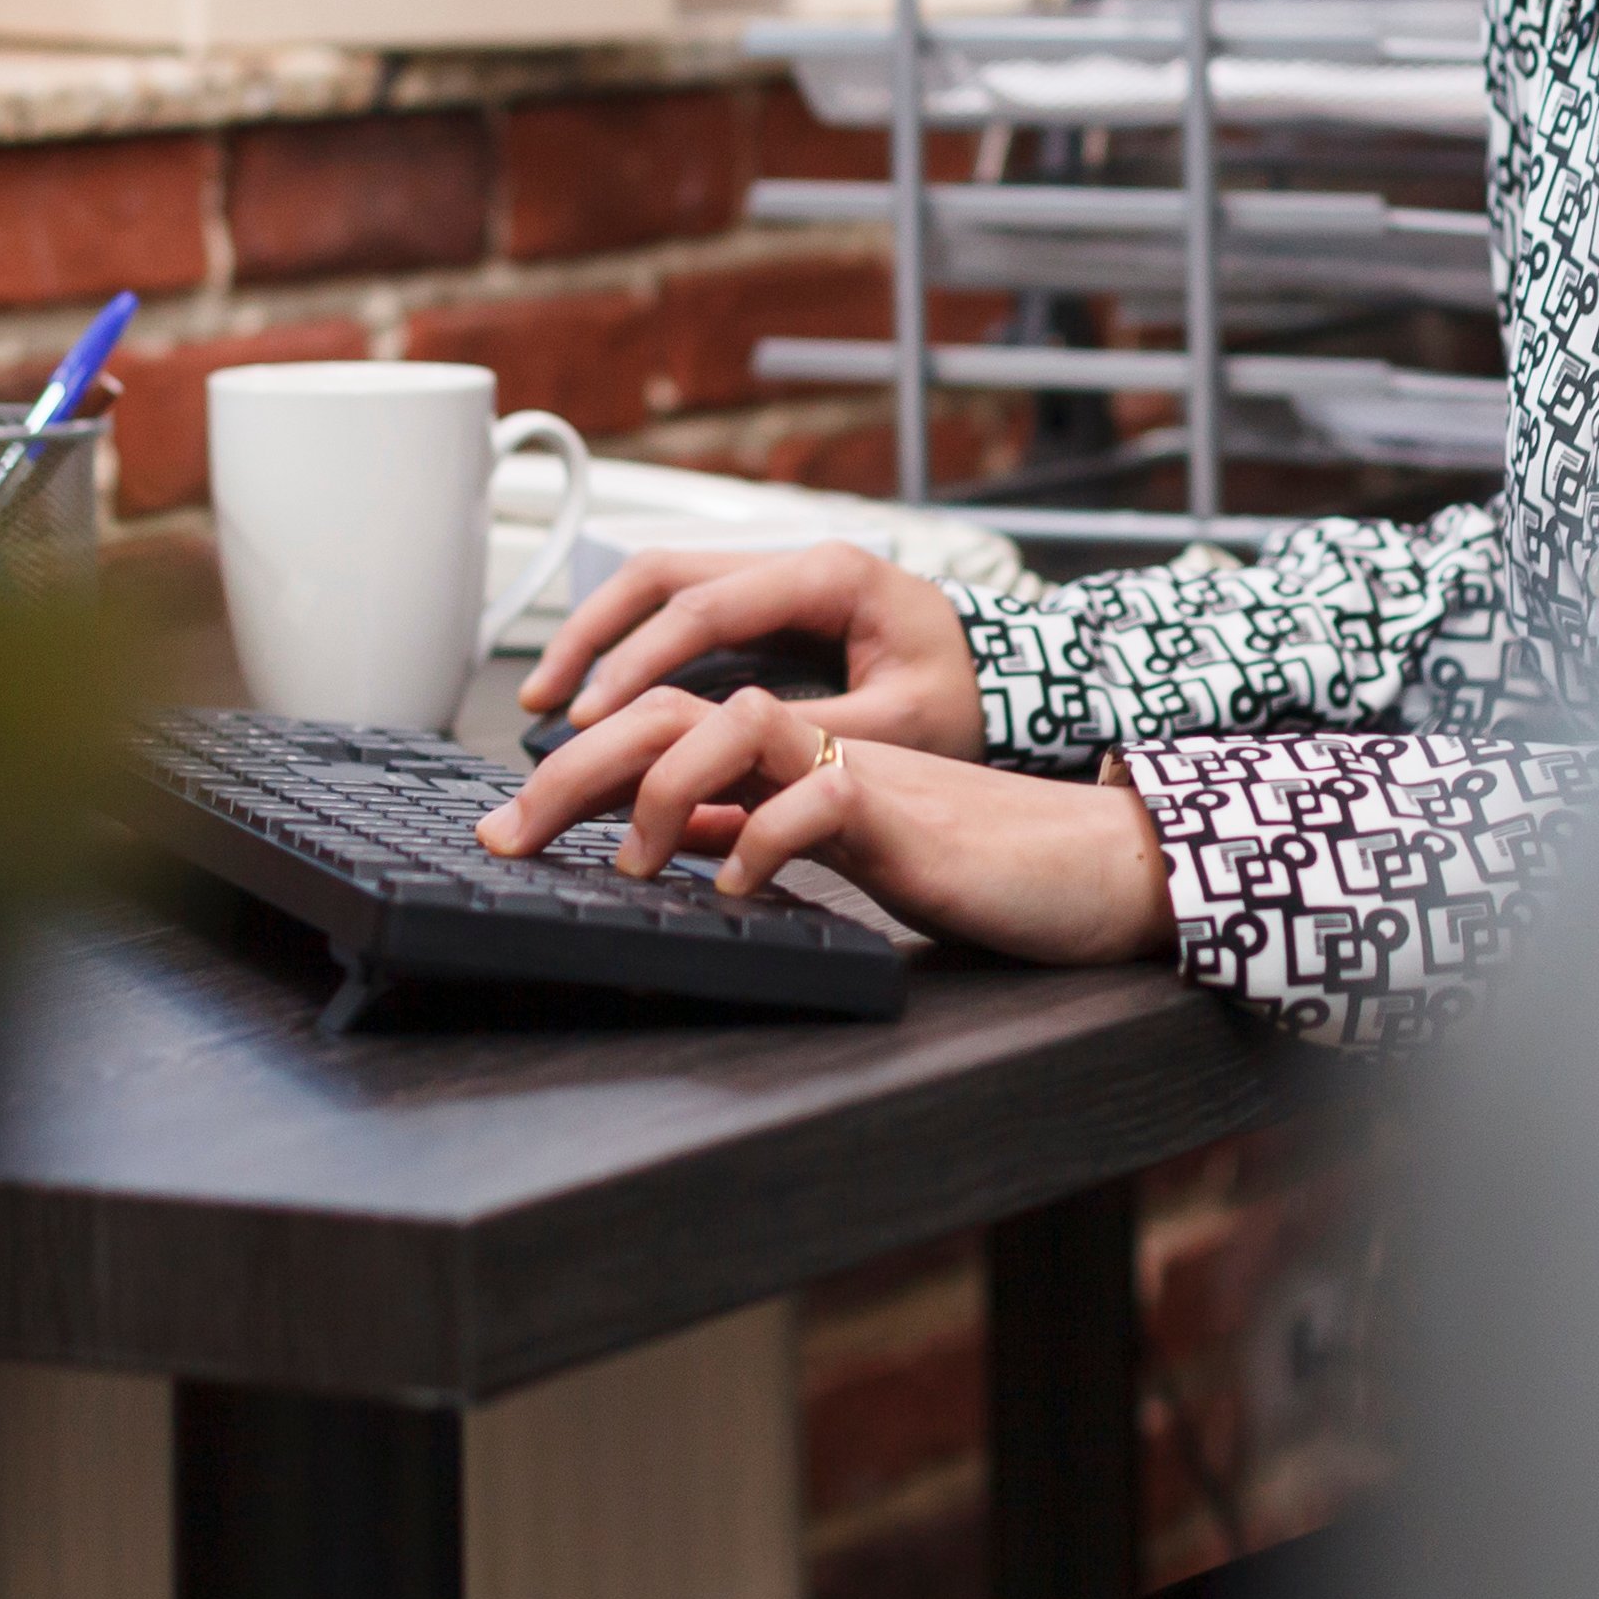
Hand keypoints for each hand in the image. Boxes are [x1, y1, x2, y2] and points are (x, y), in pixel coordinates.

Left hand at [475, 677, 1175, 966]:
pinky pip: (818, 800)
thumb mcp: (840, 853)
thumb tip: (670, 853)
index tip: (513, 825)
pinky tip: (733, 887)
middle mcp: (815, 745)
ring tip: (629, 864)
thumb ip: (761, 834)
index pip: (664, 725)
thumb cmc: (975, 867)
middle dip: (572, 770)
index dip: (580, 765)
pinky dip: (762, 840)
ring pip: (735, 725)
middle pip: (672, 711)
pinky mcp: (903, 811)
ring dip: (661, 790)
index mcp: (791, 753)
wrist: (1092, 869)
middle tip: (506, 835)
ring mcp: (858, 768)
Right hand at [517, 540, 984, 759]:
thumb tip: (726, 760)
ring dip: (603, 635)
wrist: (1017, 674)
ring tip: (551, 698)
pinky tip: (602, 695)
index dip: (637, 660)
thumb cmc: (972, 696)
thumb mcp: (903, 725)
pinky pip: (687, 611)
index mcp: (831, 575)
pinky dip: (635, 645)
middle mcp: (798, 562)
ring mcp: (782, 578)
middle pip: (664, 573)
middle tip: (542, 700)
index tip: (588, 714)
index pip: (706, 606)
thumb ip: (816, 737)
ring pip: (665, 584)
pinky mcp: (775, 607)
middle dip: (593, 633)